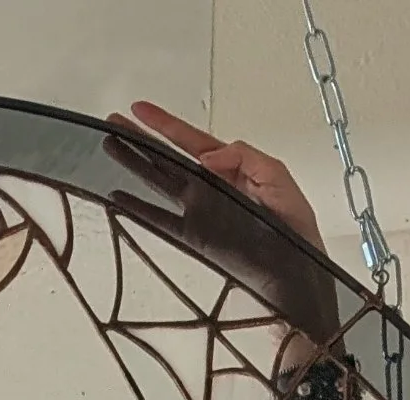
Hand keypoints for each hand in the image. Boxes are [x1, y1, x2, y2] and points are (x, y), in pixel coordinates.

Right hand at [118, 103, 326, 249]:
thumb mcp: (280, 180)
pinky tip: (122, 199)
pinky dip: (142, 210)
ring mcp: (202, 214)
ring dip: (136, 167)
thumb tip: (209, 157)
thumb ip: (247, 159)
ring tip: (111, 150)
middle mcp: (213, 188)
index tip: (140, 109)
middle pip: (170, 158)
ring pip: (162, 183)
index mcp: (233, 168)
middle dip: (142, 141)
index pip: (194, 141)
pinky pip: (164, 222)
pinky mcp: (197, 239)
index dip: (167, 125)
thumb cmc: (298, 232)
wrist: (298, 279)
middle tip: (113, 124)